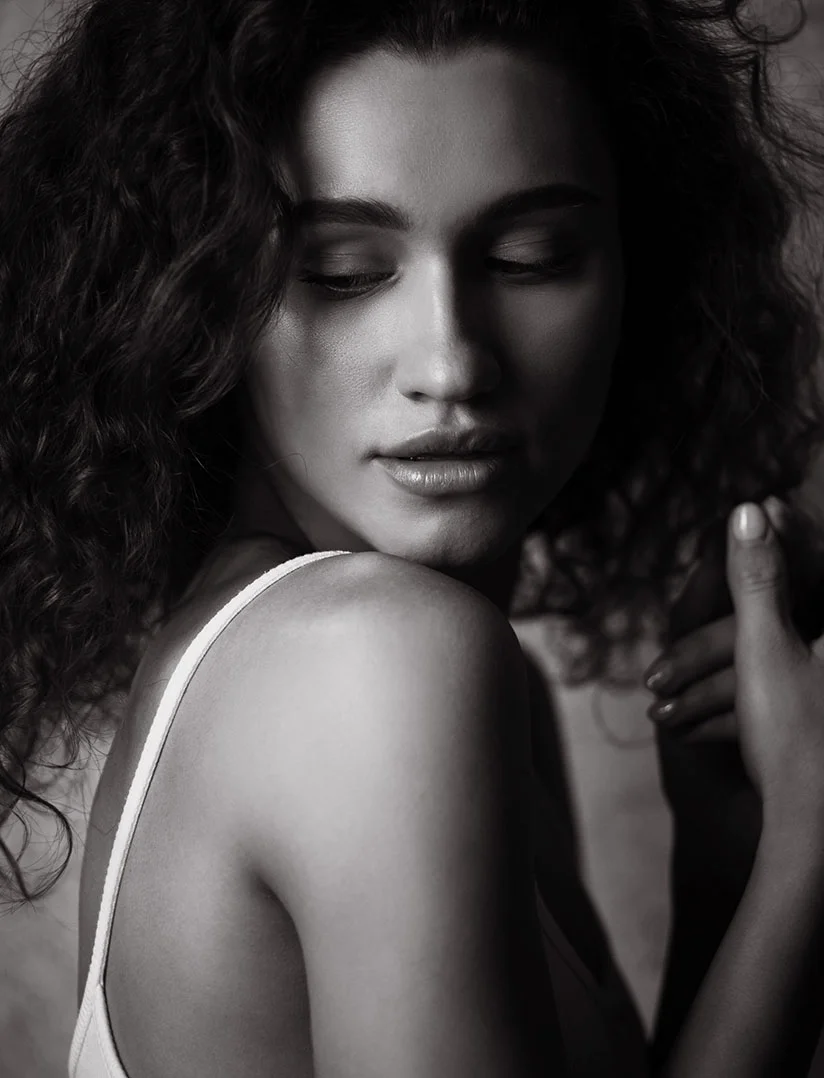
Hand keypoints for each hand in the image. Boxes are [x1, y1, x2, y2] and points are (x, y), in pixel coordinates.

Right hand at [645, 497, 823, 743]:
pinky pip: (775, 697)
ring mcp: (819, 693)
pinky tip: (691, 723)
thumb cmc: (795, 738)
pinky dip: (733, 701)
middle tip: (710, 585)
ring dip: (716, 670)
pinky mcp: (809, 724)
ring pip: (776, 661)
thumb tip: (750, 512)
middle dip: (735, 613)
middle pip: (796, 612)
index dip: (793, 531)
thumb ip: (759, 579)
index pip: (816, 565)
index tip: (767, 502)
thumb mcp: (766, 649)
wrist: (811, 832)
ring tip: (663, 682)